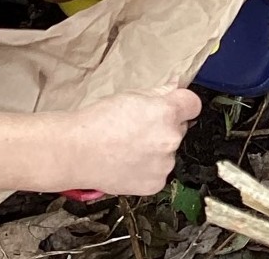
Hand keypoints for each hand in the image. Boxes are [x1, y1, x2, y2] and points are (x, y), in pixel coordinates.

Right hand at [65, 87, 200, 195]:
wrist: (75, 153)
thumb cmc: (96, 122)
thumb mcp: (129, 96)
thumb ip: (158, 93)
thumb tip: (176, 86)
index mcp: (166, 113)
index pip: (193, 104)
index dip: (182, 104)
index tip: (174, 107)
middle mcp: (171, 139)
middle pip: (178, 129)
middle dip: (164, 127)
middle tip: (137, 129)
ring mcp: (164, 164)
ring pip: (167, 152)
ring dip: (155, 150)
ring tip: (127, 148)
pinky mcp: (156, 183)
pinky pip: (158, 171)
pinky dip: (147, 168)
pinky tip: (127, 163)